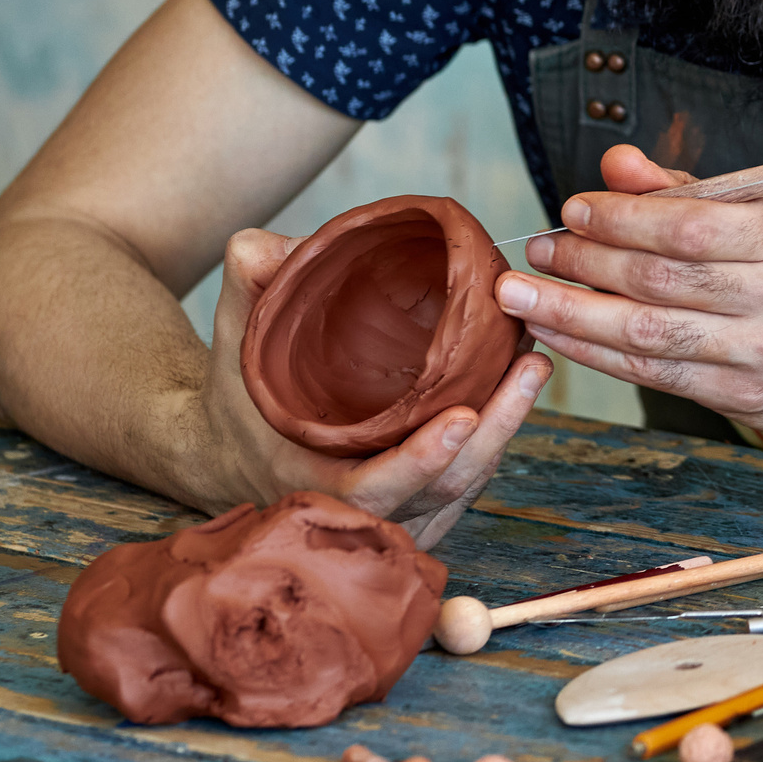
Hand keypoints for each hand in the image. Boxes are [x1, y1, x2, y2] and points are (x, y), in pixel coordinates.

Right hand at [202, 229, 550, 548]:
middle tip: (529, 366)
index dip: (420, 461)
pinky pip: (465, 487)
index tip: (463, 415)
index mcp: (307, 480)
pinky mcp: (415, 506)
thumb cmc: (235, 396)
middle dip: (493, 431)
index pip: (373, 489)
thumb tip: (268, 247)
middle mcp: (354, 510)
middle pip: (442, 490)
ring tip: (534, 366)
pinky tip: (519, 391)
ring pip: (463, 490)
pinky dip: (495, 444)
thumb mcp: (233, 341)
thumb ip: (248, 288)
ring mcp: (390, 514)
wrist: (228, 451)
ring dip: (506, 433)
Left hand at [498, 144, 762, 437]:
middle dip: (585, 263)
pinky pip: (657, 375)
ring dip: (574, 315)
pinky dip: (599, 356)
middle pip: (660, 279)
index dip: (620, 218)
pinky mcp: (747, 401)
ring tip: (523, 297)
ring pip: (649, 334)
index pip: (688, 225)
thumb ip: (692, 192)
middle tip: (537, 251)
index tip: (573, 210)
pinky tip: (560, 336)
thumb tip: (617, 165)